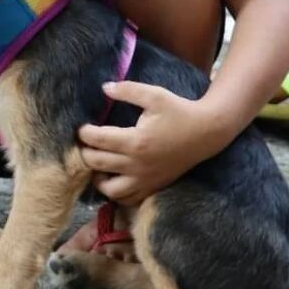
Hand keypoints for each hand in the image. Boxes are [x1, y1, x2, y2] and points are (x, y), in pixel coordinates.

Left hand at [77, 81, 225, 204]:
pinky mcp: (153, 187)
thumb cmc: (179, 111)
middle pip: (97, 163)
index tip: (82, 127)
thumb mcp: (154, 95)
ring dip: (97, 177)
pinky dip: (116, 193)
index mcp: (136, 141)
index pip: (98, 140)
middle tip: (85, 143)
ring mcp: (145, 179)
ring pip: (110, 189)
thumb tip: (104, 88)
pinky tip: (113, 177)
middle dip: (85, 152)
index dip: (84, 133)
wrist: (207, 133)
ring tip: (97, 163)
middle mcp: (137, 164)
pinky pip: (128, 199)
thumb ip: (128, 90)